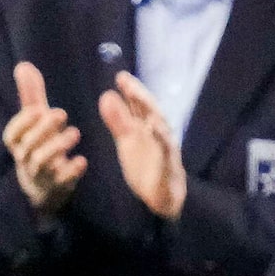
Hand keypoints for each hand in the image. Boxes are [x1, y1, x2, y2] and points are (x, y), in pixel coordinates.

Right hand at [4, 61, 83, 217]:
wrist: (43, 187)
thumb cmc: (38, 146)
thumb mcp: (34, 122)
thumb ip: (31, 96)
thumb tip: (23, 65)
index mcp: (18, 143)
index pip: (13, 134)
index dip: (23, 122)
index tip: (38, 108)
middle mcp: (26, 159)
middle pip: (30, 146)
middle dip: (44, 129)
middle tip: (61, 113)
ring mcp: (41, 175)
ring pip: (43, 162)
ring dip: (58, 147)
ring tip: (75, 133)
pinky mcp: (57, 186)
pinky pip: (62, 181)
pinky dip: (71, 171)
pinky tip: (82, 161)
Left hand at [99, 70, 185, 219]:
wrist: (162, 198)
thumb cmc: (147, 167)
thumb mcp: (128, 141)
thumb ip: (118, 120)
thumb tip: (106, 95)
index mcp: (147, 129)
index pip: (141, 107)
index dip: (132, 91)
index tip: (120, 76)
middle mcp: (159, 135)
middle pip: (152, 112)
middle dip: (140, 96)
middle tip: (126, 81)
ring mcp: (166, 150)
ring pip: (160, 127)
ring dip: (150, 111)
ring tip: (138, 97)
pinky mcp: (168, 167)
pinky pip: (166, 151)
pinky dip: (161, 138)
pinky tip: (153, 127)